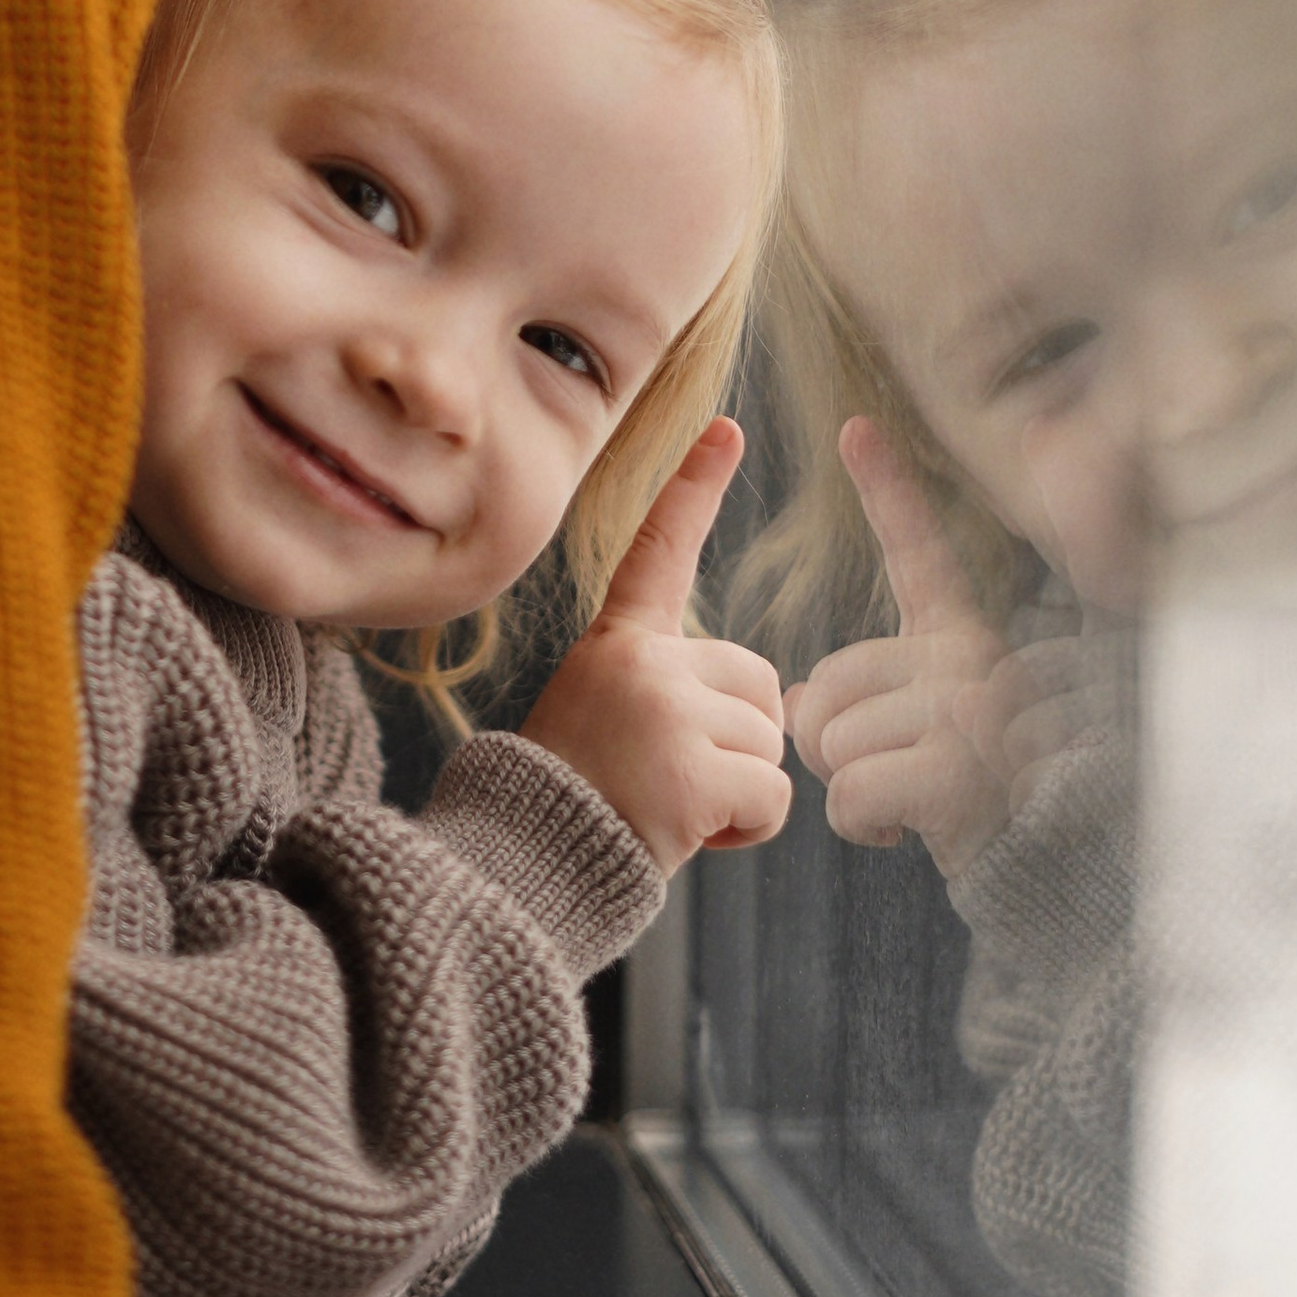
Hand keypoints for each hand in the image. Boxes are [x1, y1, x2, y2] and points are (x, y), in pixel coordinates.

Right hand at [521, 420, 789, 871]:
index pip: (658, 551)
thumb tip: (776, 711)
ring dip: (740, 790)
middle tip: (669, 779)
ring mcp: (666, 711)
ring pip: (771, 744)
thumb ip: (670, 694)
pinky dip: (745, 828)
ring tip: (667, 809)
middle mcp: (643, 662)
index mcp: (616, 643)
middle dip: (740, 741)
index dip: (694, 487)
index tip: (727, 428)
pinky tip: (689, 835)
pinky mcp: (691, 769)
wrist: (521, 868)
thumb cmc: (569, 805)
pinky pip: (773, 795)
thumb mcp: (603, 720)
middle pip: (760, 686)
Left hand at [782, 422, 1018, 876]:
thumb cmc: (977, 803)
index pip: (919, 552)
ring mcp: (968, 711)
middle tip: (899, 770)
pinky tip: (909, 827)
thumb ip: (866, 698)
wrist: (1052, 875)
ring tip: (914, 799)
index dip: (887, 488)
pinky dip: (863, 824)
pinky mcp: (955, 772)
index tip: (856, 426)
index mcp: (963, 636)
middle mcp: (971, 658)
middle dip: (833, 742)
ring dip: (851, 788)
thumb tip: (798, 706)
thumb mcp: (925, 730)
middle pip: (826, 687)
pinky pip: (848, 791)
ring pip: (829, 743)